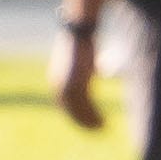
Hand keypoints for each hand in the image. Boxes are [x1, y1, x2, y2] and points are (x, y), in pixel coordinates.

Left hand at [50, 15, 103, 134]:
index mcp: (58, 80)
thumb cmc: (84, 40)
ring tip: (101, 127)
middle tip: (96, 129)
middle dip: (83, 121)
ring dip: (89, 121)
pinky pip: (84, 105)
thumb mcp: (87, 56)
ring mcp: (65, 85)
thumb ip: (92, 66)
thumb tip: (101, 68)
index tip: (89, 122)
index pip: (66, 104)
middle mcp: (58, 85)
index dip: (78, 114)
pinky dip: (92, 115)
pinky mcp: (74, 82)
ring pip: (77, 111)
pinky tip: (102, 121)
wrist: (79, 30)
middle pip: (71, 110)